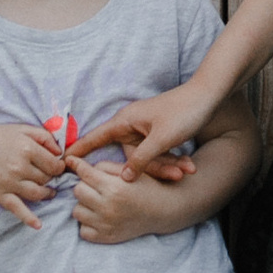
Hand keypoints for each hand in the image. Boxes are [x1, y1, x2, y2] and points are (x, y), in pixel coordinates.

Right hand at [0, 117, 72, 223]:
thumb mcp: (22, 129)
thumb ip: (44, 136)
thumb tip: (60, 152)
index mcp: (27, 148)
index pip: (54, 165)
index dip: (58, 167)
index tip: (56, 167)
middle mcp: (19, 166)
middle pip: (46, 179)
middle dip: (50, 178)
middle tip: (49, 176)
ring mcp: (9, 182)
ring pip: (37, 193)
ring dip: (46, 194)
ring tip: (48, 192)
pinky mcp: (0, 194)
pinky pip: (17, 208)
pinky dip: (28, 218)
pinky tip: (38, 225)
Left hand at [68, 153, 189, 245]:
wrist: (162, 210)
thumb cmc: (145, 185)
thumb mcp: (128, 170)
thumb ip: (103, 166)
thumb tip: (74, 164)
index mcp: (114, 187)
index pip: (84, 173)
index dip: (77, 165)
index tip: (71, 161)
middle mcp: (108, 207)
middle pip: (77, 191)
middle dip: (85, 185)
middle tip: (97, 186)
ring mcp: (105, 225)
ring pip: (76, 211)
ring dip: (85, 205)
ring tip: (98, 202)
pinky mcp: (105, 238)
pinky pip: (82, 230)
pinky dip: (88, 223)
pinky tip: (99, 217)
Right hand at [78, 85, 213, 177]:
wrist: (209, 95)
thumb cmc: (183, 111)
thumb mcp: (161, 139)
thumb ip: (141, 159)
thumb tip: (124, 177)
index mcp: (125, 121)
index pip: (96, 137)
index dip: (80, 150)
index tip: (63, 161)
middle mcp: (132, 125)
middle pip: (131, 157)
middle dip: (155, 168)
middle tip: (176, 175)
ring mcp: (145, 130)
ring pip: (149, 158)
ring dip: (168, 165)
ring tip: (188, 169)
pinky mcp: (158, 133)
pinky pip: (159, 153)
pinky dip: (174, 159)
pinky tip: (189, 165)